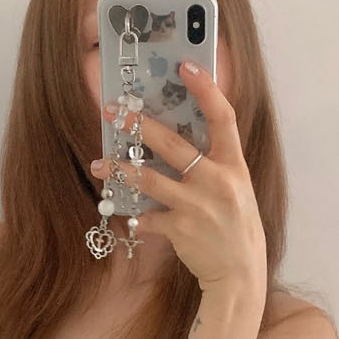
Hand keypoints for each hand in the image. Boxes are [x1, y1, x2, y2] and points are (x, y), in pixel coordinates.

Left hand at [90, 60, 266, 299]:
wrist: (240, 272)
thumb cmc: (236, 225)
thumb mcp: (236, 187)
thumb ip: (214, 162)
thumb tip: (181, 135)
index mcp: (233, 165)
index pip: (223, 117)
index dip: (205, 89)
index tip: (184, 65)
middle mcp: (217, 181)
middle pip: (173, 144)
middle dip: (139, 125)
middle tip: (114, 111)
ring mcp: (198, 206)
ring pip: (150, 180)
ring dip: (120, 170)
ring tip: (98, 163)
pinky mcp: (181, 229)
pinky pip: (147, 217)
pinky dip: (135, 216)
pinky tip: (126, 214)